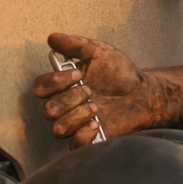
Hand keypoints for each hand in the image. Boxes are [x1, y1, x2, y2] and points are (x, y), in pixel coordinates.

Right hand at [32, 33, 147, 148]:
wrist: (142, 93)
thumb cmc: (119, 72)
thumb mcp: (100, 52)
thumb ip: (76, 45)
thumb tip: (52, 37)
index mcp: (63, 85)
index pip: (40, 87)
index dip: (54, 82)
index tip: (78, 74)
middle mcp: (64, 106)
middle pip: (48, 110)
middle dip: (70, 99)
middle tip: (90, 91)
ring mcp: (74, 124)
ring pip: (57, 128)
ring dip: (77, 115)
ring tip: (97, 106)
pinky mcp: (87, 139)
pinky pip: (73, 146)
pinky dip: (83, 135)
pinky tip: (97, 123)